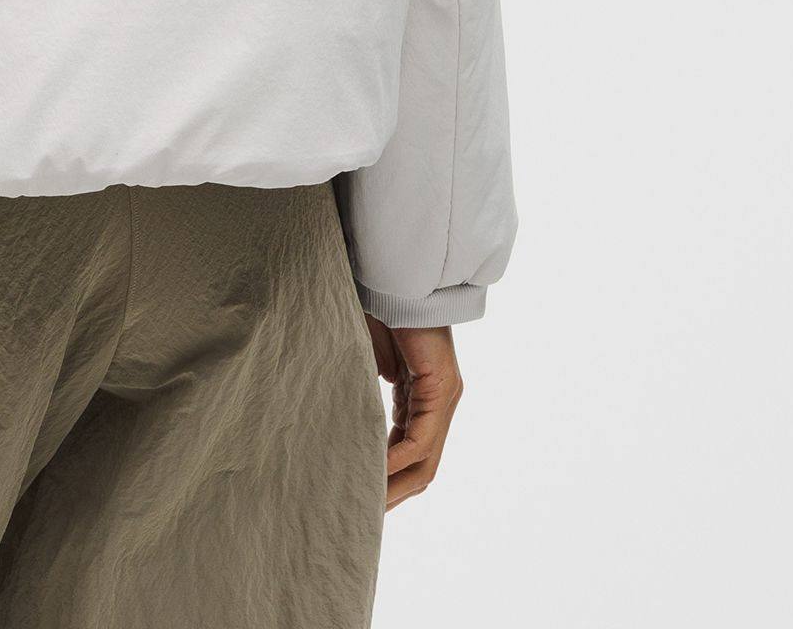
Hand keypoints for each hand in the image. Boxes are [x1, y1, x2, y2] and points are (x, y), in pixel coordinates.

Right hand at [366, 319, 462, 508]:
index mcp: (419, 395)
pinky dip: (396, 461)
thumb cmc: (376, 306)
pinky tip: (374, 473)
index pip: (408, 450)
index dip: (386, 476)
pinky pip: (420, 440)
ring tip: (367, 505)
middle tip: (362, 516)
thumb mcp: (366, 357)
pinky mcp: (442, 389)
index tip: (360, 495)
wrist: (394, 276)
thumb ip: (365, 386)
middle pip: (421, 466)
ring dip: (395, 486)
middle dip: (393, 494)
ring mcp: (443, 397)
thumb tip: (349, 412)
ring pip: (424, 460)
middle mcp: (437, 402)